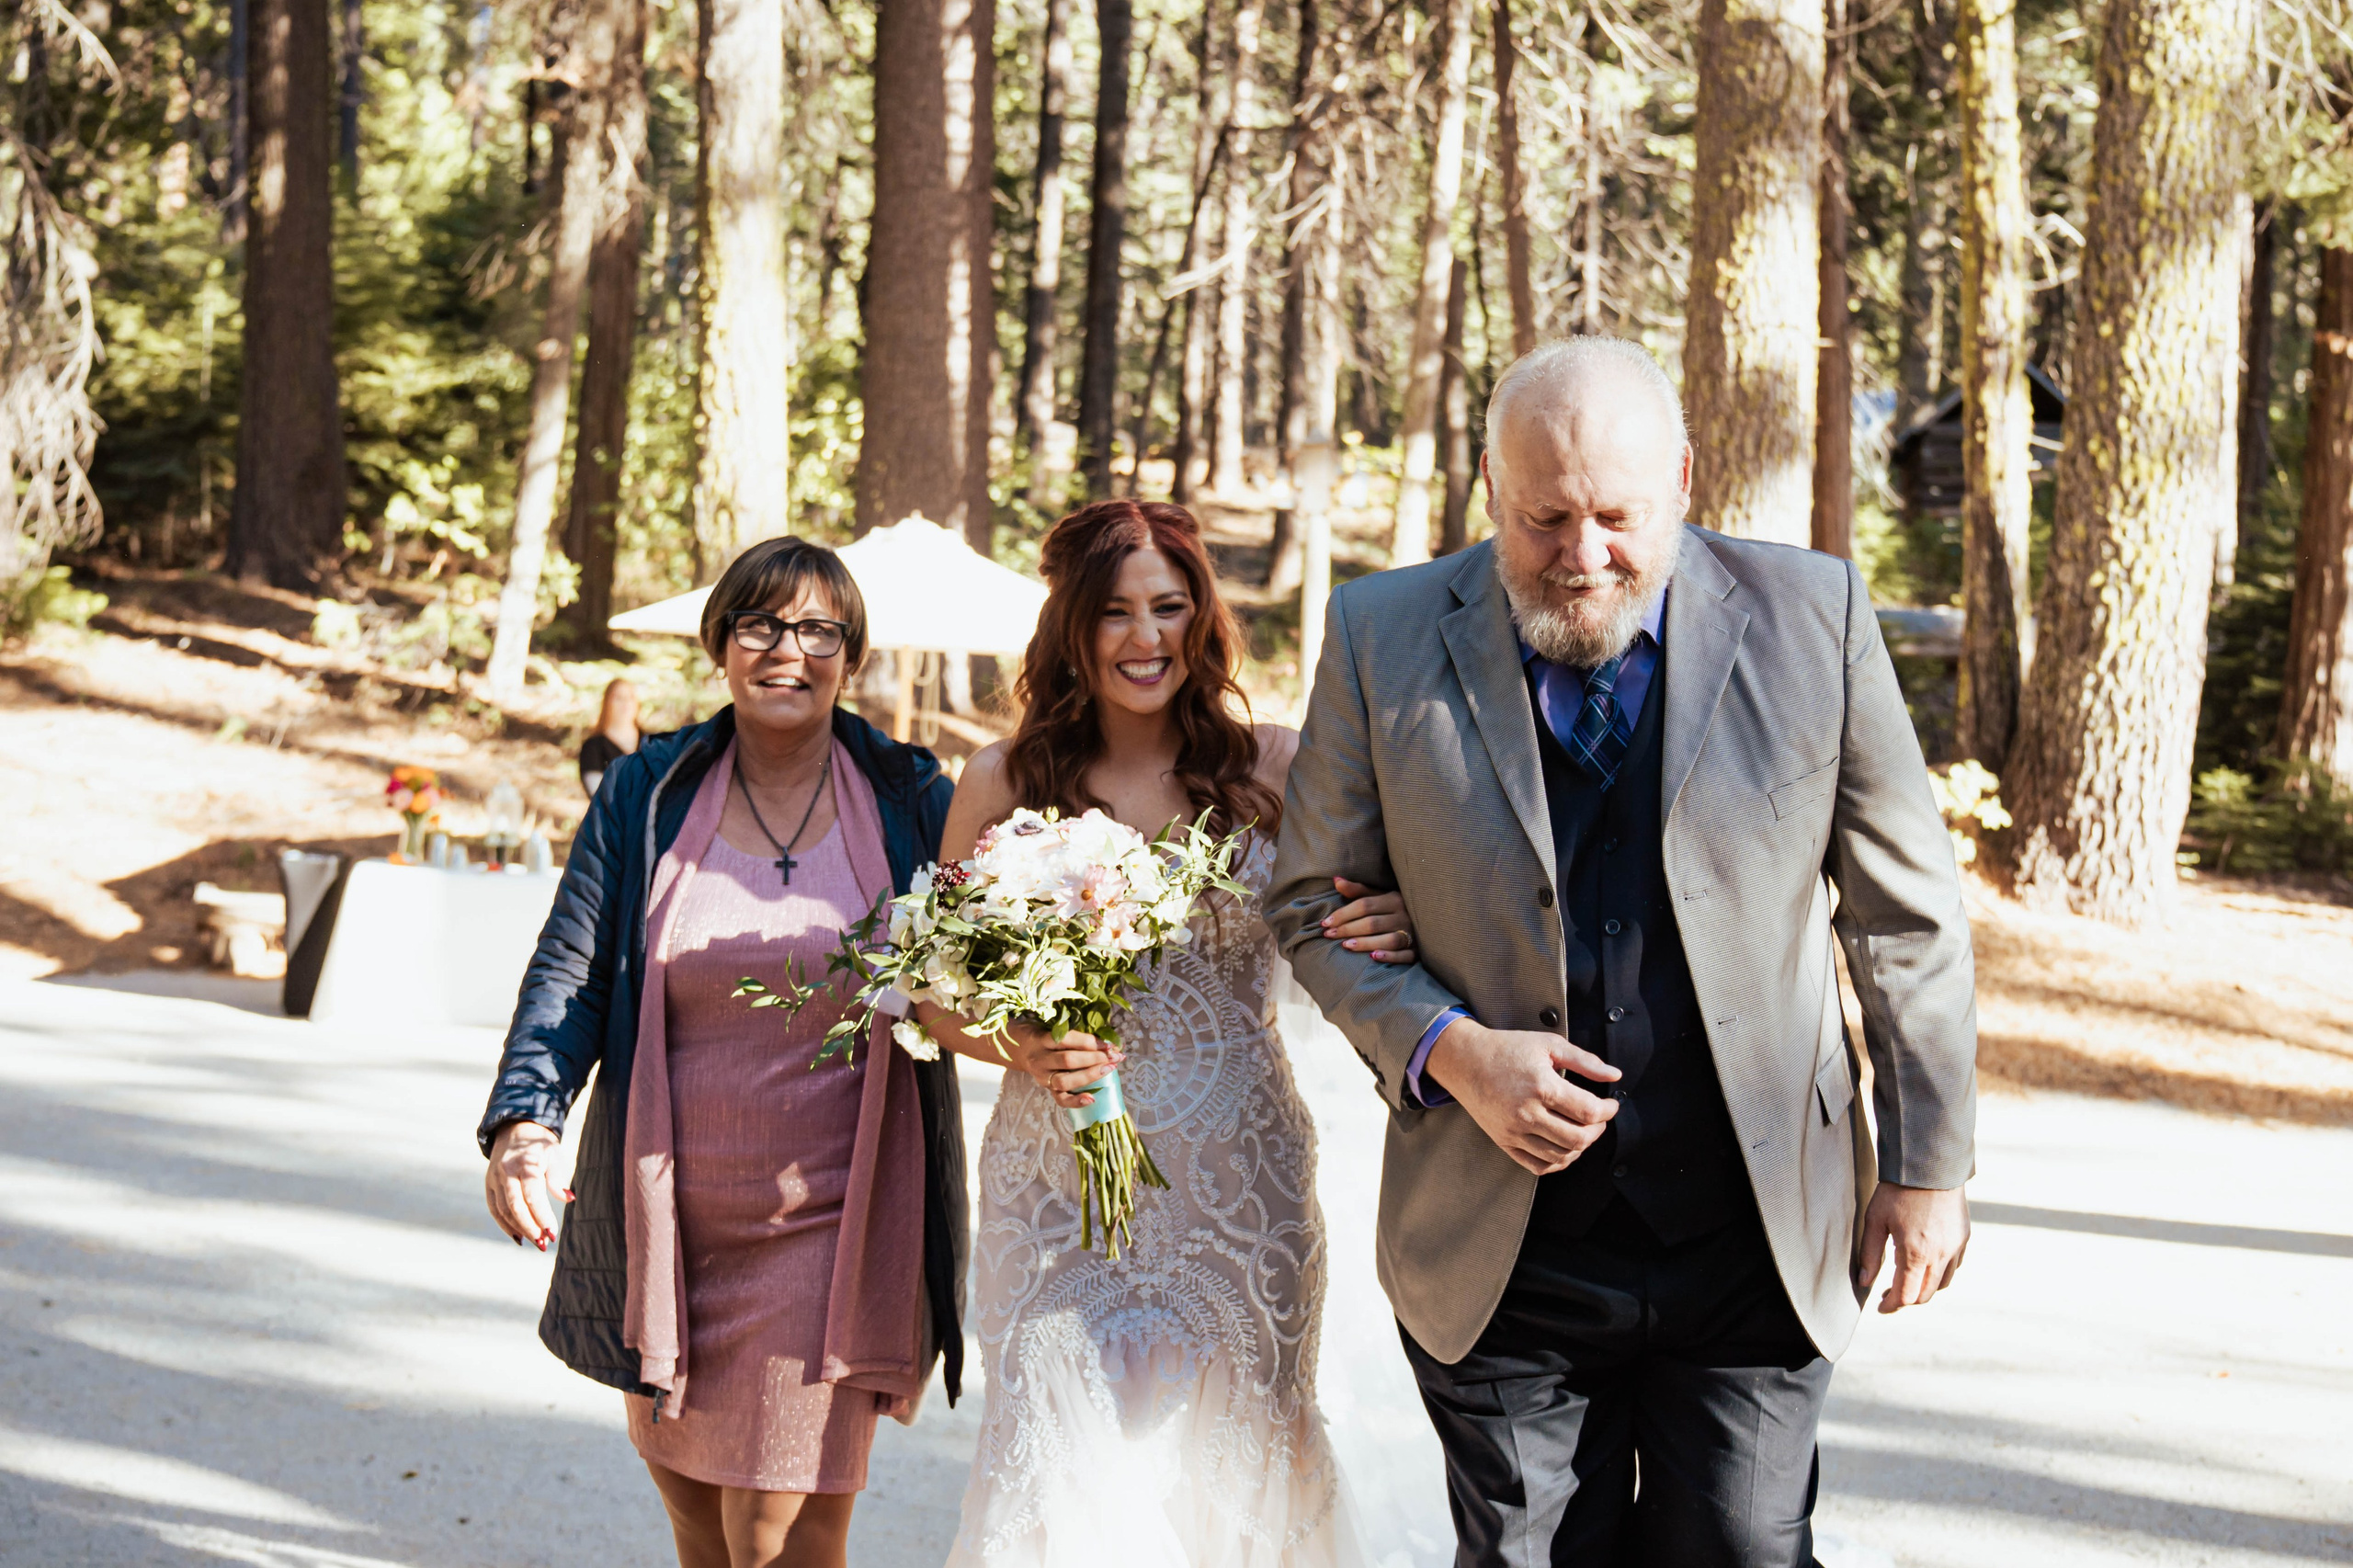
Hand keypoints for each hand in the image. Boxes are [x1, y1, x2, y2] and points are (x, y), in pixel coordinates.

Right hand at [485, 1119, 569, 1251]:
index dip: (542, 1216)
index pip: (533, 1196)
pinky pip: (495, 1209)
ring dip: (519, 1229)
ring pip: (503, 1210)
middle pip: (515, 1206)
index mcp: (525, 1164)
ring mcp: (494, 1179)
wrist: (516, 1129)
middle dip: (530, 1227)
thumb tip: (569, 1199)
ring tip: (537, 1242)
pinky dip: (504, 1225)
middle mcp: (506, 1172)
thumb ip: (558, 1178)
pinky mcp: (489, 1185)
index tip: (553, 1233)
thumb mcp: (554, 1155)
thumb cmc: (541, 1146)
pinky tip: (519, 1237)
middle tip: (544, 1243)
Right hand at [1008, 1021, 1123, 1109]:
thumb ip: (1076, 1032)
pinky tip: (1092, 1099)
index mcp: (1042, 1039)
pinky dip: (1076, 1101)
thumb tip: (1110, 1040)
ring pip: (1065, 1080)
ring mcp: (1042, 1076)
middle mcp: (1040, 1059)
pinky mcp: (1046, 1089)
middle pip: (1068, 1060)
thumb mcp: (1053, 1026)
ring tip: (1109, 1069)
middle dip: (1095, 1058)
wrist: (1019, 1047)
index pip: (1067, 1040)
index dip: (1089, 1042)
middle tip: (1114, 1056)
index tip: (1109, 1043)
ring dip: (1090, 1075)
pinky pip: (1060, 1099)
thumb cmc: (1043, 1033)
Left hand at [1320, 877, 1415, 963]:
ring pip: (1388, 940)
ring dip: (1366, 943)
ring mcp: (1413, 934)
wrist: (1428, 920)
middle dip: (1348, 929)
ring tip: (1345, 946)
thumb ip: (1358, 891)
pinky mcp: (1418, 951)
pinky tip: (1373, 957)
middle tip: (1329, 935)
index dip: (1343, 914)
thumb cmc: (1395, 909)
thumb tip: (1335, 880)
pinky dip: (1390, 957)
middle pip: (1373, 923)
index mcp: (1394, 899)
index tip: (1326, 922)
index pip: (1364, 905)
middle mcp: (1404, 916)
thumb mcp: (1379, 896)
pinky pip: (1405, 955)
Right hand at [1425, 1018, 1620, 1174]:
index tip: (1610, 1105)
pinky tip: (1564, 1147)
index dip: (1608, 1111)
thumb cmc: (1506, 1049)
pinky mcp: (1505, 1142)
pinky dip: (1558, 1162)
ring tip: (1583, 1130)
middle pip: (1578, 1138)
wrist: (1465, 1061)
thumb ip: (1585, 1061)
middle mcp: (1527, 1114)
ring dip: (1580, 1146)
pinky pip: (1538, 1166)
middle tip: (1599, 1118)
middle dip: (1598, 1130)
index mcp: (1542, 1087)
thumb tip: (1614, 1075)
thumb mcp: (1548, 1044)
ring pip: (1561, 1156)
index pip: (1588, 1112)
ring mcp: (1514, 1132)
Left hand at [1856, 1182, 1968, 1312]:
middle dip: (1906, 1300)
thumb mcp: (1876, 1220)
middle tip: (1888, 1295)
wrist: (1930, 1165)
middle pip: (1925, 1294)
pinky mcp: (1964, 1238)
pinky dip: (1940, 1274)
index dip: (1891, 1306)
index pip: (1906, 1295)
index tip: (1880, 1307)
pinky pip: (1953, 1267)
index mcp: (1916, 1253)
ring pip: (1942, 1284)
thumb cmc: (1898, 1191)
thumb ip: (1871, 1254)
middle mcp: (1940, 1255)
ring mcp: (1956, 1247)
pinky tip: (1925, 1265)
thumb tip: (1865, 1282)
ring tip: (1906, 1281)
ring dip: (1924, 1289)